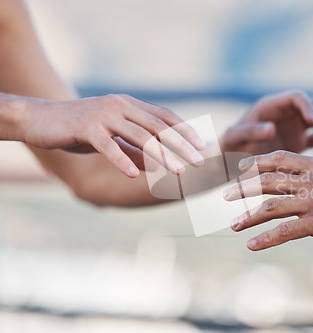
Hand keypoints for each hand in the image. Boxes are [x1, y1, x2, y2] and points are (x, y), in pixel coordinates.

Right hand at [21, 94, 205, 176]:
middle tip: (198, 162)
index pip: (164, 116)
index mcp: (129, 105)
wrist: (39, 119)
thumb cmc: (79, 129)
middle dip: (181, 145)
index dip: (185, 130)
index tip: (201, 146)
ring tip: (177, 171)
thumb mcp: (112, 139)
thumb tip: (156, 164)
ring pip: (139, 134)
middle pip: (158, 125)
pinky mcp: (85, 127)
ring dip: (161, 154)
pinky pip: (108, 145)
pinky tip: (134, 175)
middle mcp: (120, 105)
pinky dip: (122, 160)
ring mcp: (103, 114)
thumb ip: (133, 148)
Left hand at [219, 91, 312, 154]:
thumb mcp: (234, 138)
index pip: (295, 97)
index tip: (311, 119)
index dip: (306, 105)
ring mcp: (295, 128)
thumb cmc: (228, 147)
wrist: (230, 161)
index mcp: (272, 107)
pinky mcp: (300, 143)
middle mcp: (287, 114)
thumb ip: (251, 132)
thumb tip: (271, 128)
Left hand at [223, 151, 312, 250]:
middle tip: (223, 194)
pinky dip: (265, 239)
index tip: (242, 166)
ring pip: (269, 206)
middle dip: (242, 188)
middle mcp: (309, 180)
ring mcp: (311, 201)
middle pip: (266, 181)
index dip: (257, 162)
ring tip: (232, 224)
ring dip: (247, 216)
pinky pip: (284, 231)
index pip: (279, 159)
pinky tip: (251, 245)